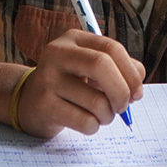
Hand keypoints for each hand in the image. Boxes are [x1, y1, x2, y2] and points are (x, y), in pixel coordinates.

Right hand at [14, 29, 144, 137]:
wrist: (28, 101)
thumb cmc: (69, 83)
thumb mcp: (90, 68)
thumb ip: (118, 69)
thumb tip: (137, 87)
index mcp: (74, 39)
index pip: (111, 48)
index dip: (131, 72)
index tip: (137, 92)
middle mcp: (58, 53)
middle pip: (102, 66)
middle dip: (121, 91)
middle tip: (123, 106)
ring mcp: (48, 78)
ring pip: (96, 101)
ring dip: (107, 115)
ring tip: (101, 115)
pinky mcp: (44, 105)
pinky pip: (85, 121)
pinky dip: (94, 127)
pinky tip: (86, 122)